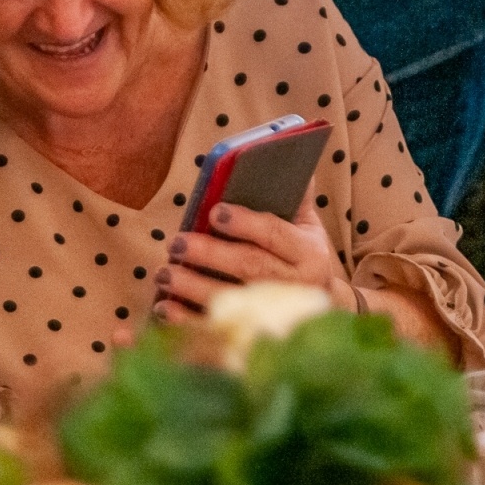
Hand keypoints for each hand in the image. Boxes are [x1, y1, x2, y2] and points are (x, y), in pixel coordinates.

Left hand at [153, 185, 352, 321]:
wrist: (321, 312)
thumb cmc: (302, 258)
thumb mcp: (307, 226)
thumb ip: (295, 194)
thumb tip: (287, 148)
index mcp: (309, 255)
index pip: (275, 234)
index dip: (245, 222)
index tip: (214, 211)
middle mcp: (294, 287)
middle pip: (249, 268)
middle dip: (209, 254)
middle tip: (176, 243)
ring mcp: (273, 316)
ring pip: (229, 300)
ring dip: (191, 287)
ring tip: (164, 273)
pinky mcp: (252, 336)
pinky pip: (215, 329)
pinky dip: (186, 320)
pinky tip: (163, 307)